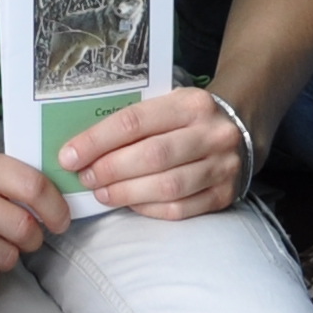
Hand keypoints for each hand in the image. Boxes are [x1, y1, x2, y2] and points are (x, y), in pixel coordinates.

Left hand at [52, 87, 248, 222]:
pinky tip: (131, 204)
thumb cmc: (190, 116)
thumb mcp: (170, 102)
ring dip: (126, 193)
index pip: (135, 121)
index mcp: (191, 103)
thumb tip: (83, 145)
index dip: (97, 140)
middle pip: (151, 155)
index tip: (70, 155)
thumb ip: (136, 119)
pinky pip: (181, 209)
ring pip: (167, 186)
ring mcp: (222, 166)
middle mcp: (212, 133)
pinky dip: (149, 209)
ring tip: (102, 193)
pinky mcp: (225, 195)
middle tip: (85, 177)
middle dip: (110, 169)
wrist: (242, 127)